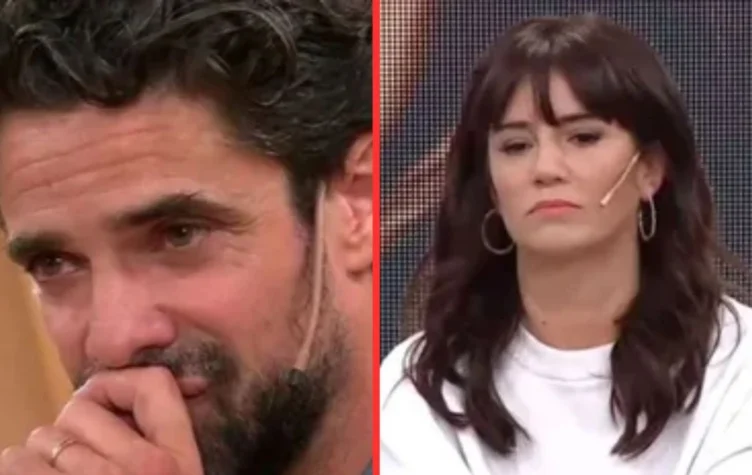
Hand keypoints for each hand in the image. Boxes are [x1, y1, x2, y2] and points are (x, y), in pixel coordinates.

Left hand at [0, 367, 203, 474]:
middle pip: (80, 409)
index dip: (119, 386)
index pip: (153, 382)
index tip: (110, 408)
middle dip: (70, 429)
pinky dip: (18, 469)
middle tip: (79, 455)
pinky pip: (15, 462)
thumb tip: (195, 381)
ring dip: (40, 456)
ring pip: (40, 438)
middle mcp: (142, 469)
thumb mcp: (180, 473)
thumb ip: (169, 430)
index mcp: (177, 457)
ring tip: (56, 474)